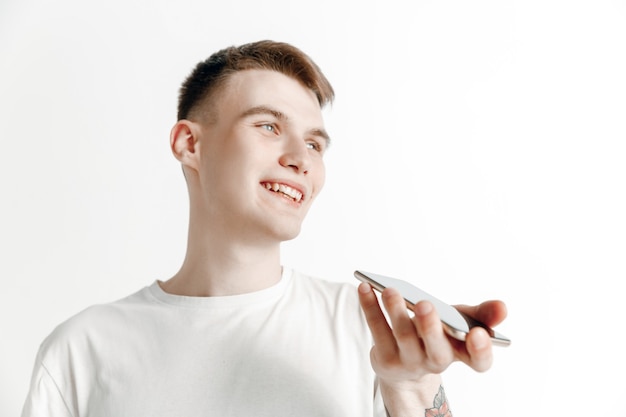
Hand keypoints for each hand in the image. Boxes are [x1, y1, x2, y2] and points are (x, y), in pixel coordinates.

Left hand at [357, 282, 506, 383]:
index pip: (479, 361)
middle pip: (436, 351)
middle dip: (430, 327)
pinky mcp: (384, 358)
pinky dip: (370, 307)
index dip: (480, 351)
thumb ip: (483, 314)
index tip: (478, 333)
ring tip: (391, 291)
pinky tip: (366, 288)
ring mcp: (409, 362)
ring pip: (403, 337)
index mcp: (461, 353)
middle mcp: (436, 362)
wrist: (405, 365)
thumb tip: (502, 307)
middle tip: (426, 305)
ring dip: (396, 311)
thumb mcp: (461, 321)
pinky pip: (377, 330)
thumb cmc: (439, 334)